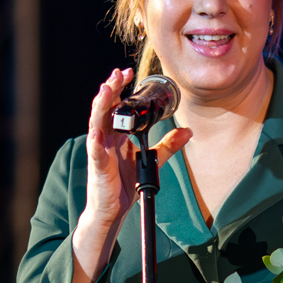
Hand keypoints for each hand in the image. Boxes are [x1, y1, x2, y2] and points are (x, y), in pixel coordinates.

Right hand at [71, 68, 192, 282]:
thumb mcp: (151, 160)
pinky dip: (95, 141)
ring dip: (100, 106)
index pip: (116, 105)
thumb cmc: (123, 183)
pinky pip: (94, 151)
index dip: (120, 88)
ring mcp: (99, 151)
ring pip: (96, 123)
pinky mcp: (97, 167)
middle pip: (105, 108)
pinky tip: (97, 131)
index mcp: (116, 134)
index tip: (128, 73)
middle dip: (110, 89)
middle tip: (118, 73)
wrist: (112, 210)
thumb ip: (167, 145)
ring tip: (106, 90)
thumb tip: (187, 132)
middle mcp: (105, 138)